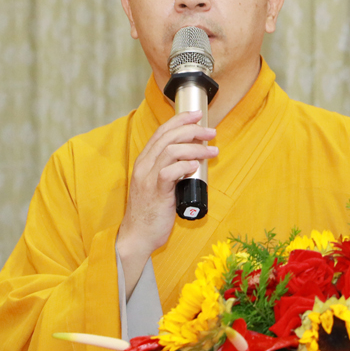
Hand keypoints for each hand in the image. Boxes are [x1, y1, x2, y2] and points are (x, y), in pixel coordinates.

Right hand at [116, 110, 217, 297]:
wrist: (137, 235)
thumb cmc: (151, 211)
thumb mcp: (158, 184)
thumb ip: (170, 170)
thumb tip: (193, 159)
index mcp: (144, 161)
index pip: (161, 132)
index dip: (180, 120)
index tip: (197, 114)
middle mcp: (144, 166)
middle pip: (167, 137)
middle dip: (192, 130)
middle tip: (211, 132)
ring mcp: (148, 179)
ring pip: (170, 151)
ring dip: (194, 147)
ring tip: (212, 150)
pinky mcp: (155, 193)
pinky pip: (168, 173)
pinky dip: (183, 165)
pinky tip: (195, 165)